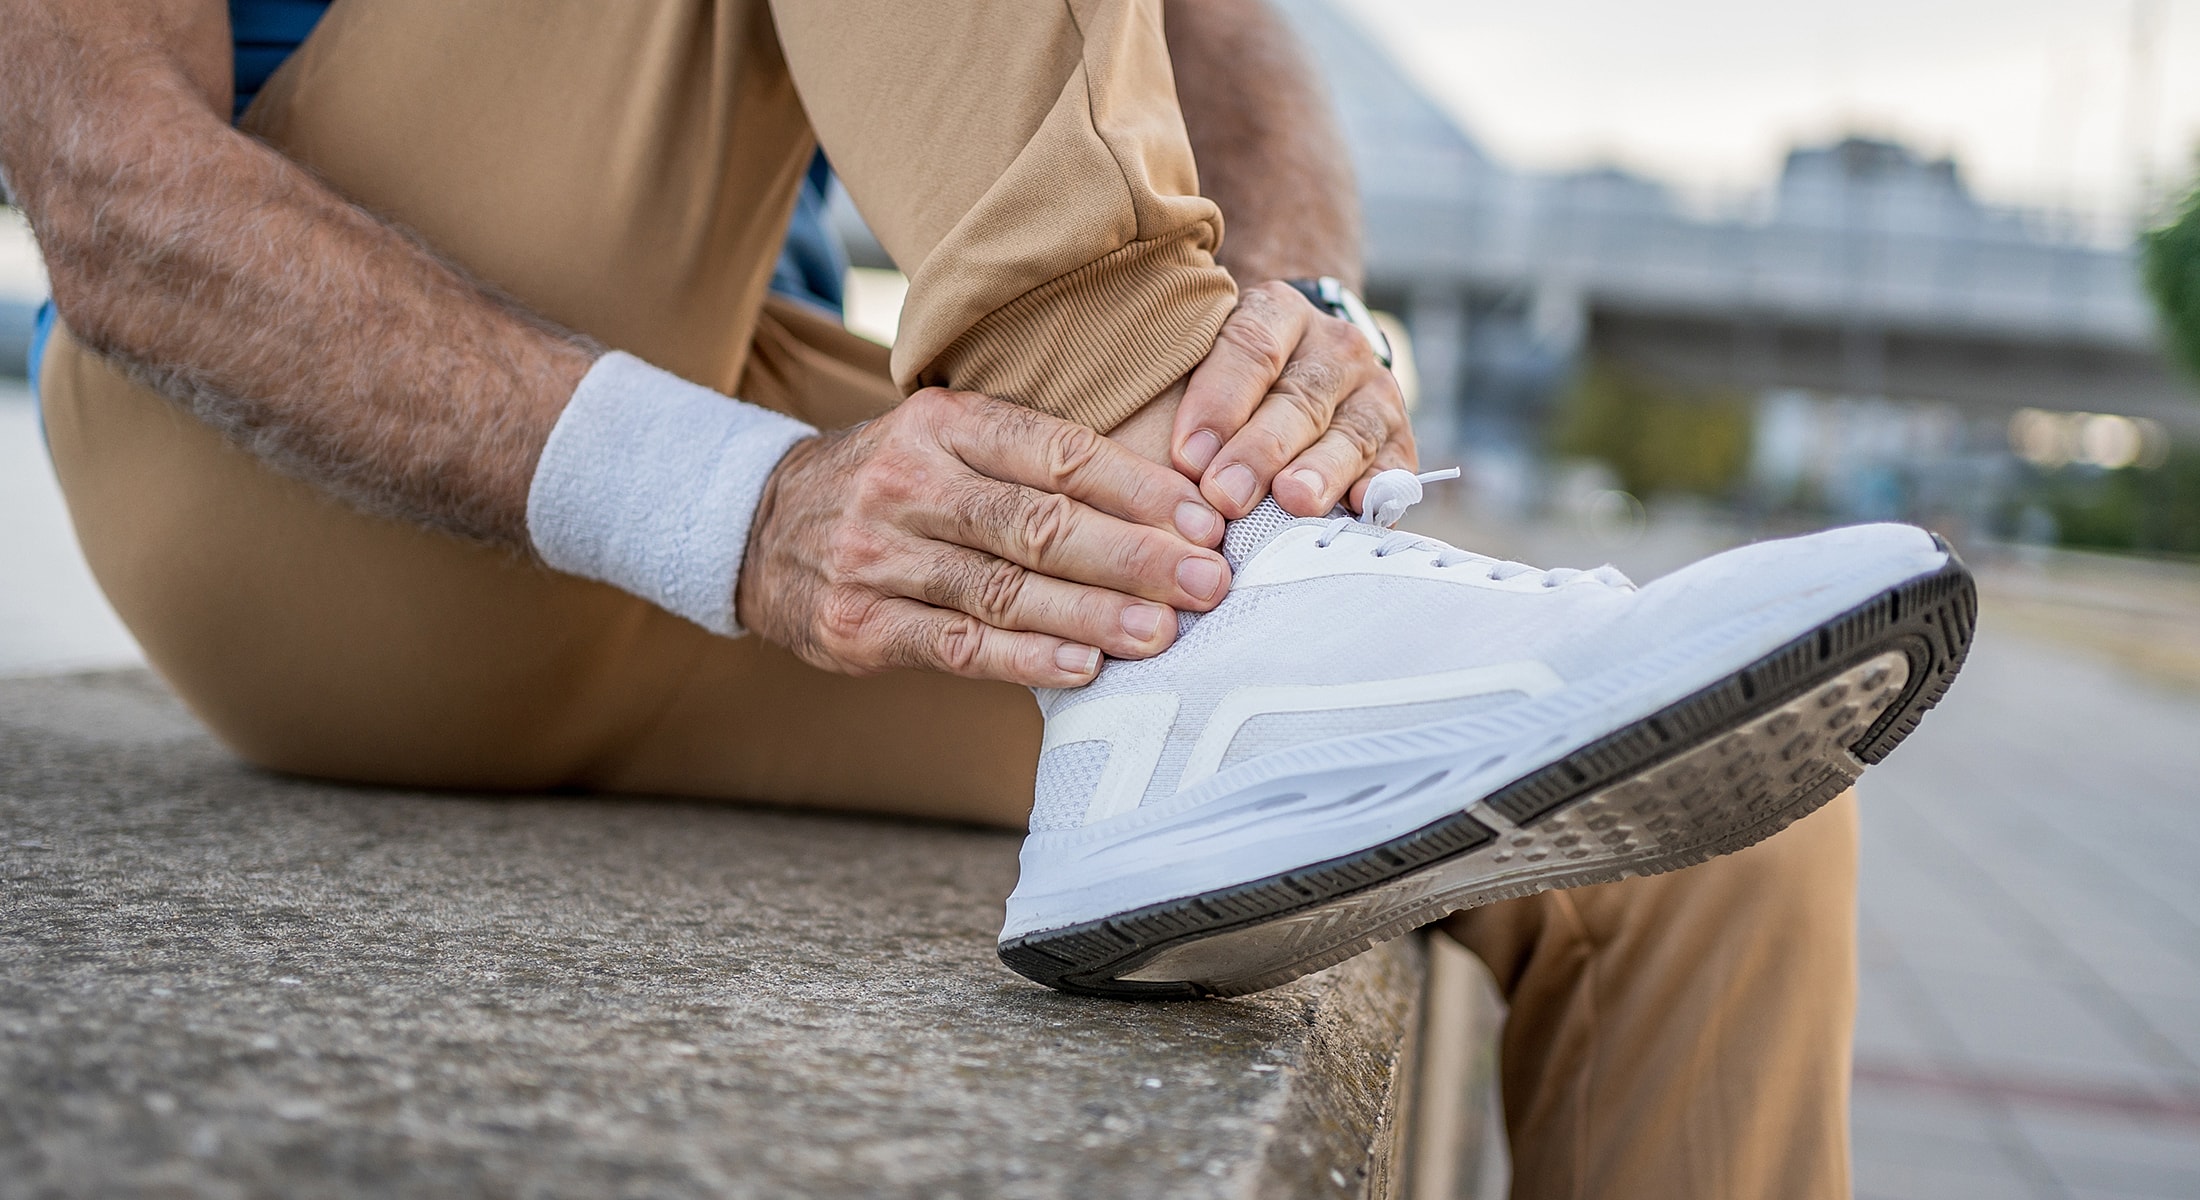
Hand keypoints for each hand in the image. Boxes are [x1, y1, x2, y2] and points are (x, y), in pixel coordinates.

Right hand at [735, 388, 1231, 687]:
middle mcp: (907, 482)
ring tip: (1162, 633)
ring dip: (1090, 614)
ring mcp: (876, 555)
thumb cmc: (894, 488)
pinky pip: (954, 645)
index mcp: (943, 423)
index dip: (1136, 488)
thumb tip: (1168, 512)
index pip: (1055, 451)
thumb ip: (1035, 464)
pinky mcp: (857, 624)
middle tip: (1206, 582)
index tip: (1205, 520)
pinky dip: (1023, 658)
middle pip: (1036, 521)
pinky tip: (1082, 667)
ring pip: (1001, 588)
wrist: (759, 529)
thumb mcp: (948, 442)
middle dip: (1131, 555)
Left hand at [1170, 281, 1414, 518]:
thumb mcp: (1204, 359)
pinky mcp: (1399, 441)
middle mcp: (1334, 348)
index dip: (1218, 403)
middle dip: (1260, 451)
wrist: (1306, 366)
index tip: (1187, 457)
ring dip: (1320, 471)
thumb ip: (1180, 392)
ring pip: (1349, 434)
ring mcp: (1374, 394)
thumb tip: (1157, 463)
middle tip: (1225, 495)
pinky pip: (1392, 469)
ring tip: (1293, 501)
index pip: (1250, 349)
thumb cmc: (1231, 379)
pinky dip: (1377, 491)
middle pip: (1298, 400)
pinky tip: (1358, 510)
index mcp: (1278, 314)